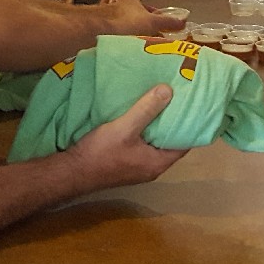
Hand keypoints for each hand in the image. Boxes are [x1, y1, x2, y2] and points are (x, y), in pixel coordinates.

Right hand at [64, 84, 186, 186]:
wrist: (71, 172)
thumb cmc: (101, 153)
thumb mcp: (125, 128)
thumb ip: (146, 109)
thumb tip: (169, 90)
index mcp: (157, 163)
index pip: (184, 143)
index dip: (190, 124)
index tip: (192, 104)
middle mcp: (151, 167)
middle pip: (170, 142)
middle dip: (173, 121)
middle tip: (178, 98)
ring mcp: (138, 166)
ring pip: (155, 143)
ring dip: (157, 125)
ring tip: (161, 101)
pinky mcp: (126, 163)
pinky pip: (142, 144)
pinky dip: (145, 130)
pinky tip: (140, 114)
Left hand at [101, 0, 178, 34]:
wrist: (100, 33)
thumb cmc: (126, 22)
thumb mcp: (151, 22)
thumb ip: (167, 22)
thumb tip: (184, 21)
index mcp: (129, 0)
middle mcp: (118, 6)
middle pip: (130, 6)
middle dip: (141, 11)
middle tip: (151, 18)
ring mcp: (110, 18)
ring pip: (124, 18)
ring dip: (134, 23)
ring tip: (144, 32)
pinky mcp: (105, 30)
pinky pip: (118, 30)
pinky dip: (126, 34)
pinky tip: (132, 42)